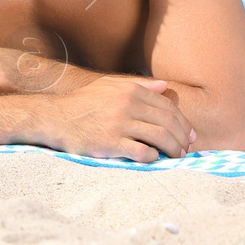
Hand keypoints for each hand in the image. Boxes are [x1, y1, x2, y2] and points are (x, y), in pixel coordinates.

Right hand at [50, 76, 195, 161]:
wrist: (56, 118)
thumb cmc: (84, 103)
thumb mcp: (109, 86)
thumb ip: (139, 85)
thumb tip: (165, 86)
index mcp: (130, 90)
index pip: (168, 106)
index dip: (183, 122)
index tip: (188, 134)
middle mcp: (128, 105)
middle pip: (168, 122)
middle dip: (182, 138)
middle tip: (186, 148)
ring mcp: (120, 124)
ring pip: (161, 138)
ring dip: (174, 150)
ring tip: (177, 157)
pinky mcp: (112, 143)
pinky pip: (143, 152)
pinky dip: (154, 158)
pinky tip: (155, 159)